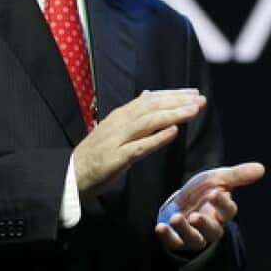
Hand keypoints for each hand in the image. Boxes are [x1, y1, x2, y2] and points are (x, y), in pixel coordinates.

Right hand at [73, 89, 205, 197]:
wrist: (69, 177)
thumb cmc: (95, 154)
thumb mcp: (113, 128)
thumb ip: (132, 113)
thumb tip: (148, 94)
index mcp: (120, 116)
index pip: (150, 100)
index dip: (173, 95)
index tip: (194, 93)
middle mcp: (119, 124)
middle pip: (152, 107)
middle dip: (178, 102)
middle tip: (200, 99)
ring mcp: (116, 141)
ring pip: (148, 122)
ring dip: (172, 115)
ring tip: (193, 111)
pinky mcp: (115, 159)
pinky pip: (139, 147)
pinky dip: (157, 138)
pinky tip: (173, 132)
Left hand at [155, 161, 264, 254]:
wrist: (185, 198)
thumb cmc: (206, 189)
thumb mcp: (220, 178)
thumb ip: (238, 175)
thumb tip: (261, 168)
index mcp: (223, 212)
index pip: (228, 211)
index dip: (223, 203)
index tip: (216, 192)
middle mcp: (211, 226)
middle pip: (213, 231)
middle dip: (205, 225)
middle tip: (197, 216)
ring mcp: (195, 235)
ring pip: (195, 240)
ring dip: (186, 231)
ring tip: (176, 218)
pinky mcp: (178, 240)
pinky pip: (174, 243)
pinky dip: (167, 237)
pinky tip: (160, 227)